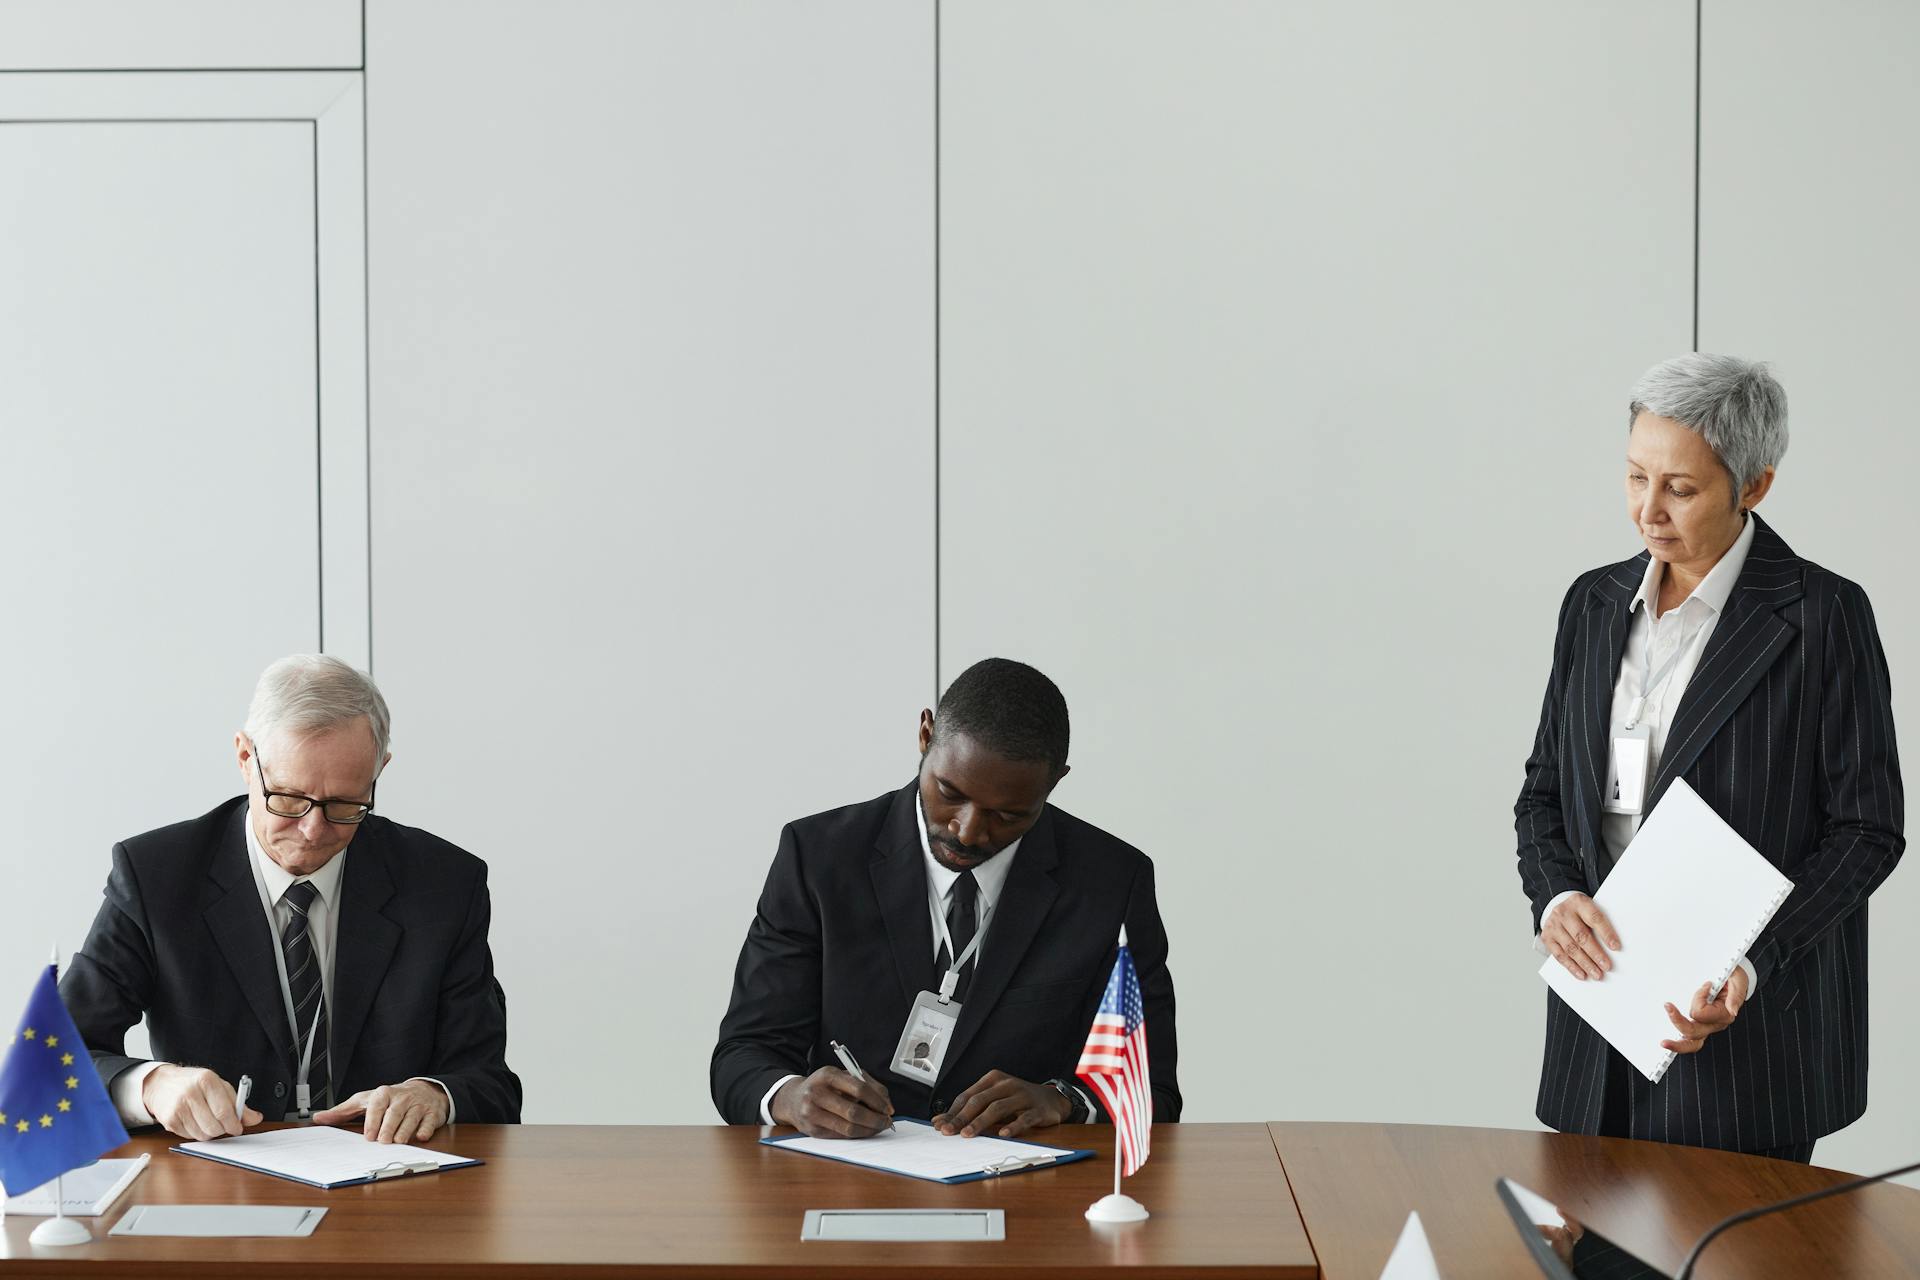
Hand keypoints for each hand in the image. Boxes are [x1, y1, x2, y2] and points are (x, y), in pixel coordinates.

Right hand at [142, 1065, 261, 1140]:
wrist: (162, 1084)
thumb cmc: (195, 1084)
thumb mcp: (219, 1086)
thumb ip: (238, 1103)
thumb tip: (255, 1118)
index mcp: (206, 1080)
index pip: (224, 1111)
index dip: (234, 1124)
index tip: (237, 1128)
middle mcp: (190, 1093)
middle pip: (213, 1126)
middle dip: (222, 1130)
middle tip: (223, 1125)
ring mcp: (177, 1107)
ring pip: (202, 1135)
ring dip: (209, 1133)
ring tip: (208, 1121)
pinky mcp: (168, 1120)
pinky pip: (189, 1137)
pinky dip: (196, 1133)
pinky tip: (194, 1121)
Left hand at [312, 1080, 449, 1143]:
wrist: (424, 1090)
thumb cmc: (390, 1099)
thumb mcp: (366, 1101)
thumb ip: (344, 1110)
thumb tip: (319, 1118)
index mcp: (384, 1093)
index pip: (378, 1105)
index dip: (373, 1120)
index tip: (368, 1136)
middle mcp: (402, 1098)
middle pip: (395, 1113)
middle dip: (389, 1128)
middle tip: (383, 1142)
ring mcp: (418, 1106)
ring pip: (412, 1118)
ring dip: (404, 1132)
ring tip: (397, 1142)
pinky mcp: (433, 1114)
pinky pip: (429, 1123)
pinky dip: (425, 1130)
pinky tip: (420, 1137)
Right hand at [770, 1067, 892, 1138]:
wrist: (794, 1099)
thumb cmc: (824, 1086)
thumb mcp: (842, 1076)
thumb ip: (867, 1084)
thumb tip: (887, 1104)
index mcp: (827, 1075)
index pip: (859, 1089)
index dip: (877, 1101)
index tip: (888, 1109)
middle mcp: (816, 1093)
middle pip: (854, 1112)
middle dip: (875, 1119)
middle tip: (887, 1121)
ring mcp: (812, 1113)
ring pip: (848, 1128)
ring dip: (869, 1130)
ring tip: (878, 1127)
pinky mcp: (812, 1130)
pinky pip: (841, 1136)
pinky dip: (857, 1135)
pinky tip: (864, 1131)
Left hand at [931, 1070, 1069, 1138]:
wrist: (1052, 1099)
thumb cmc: (1017, 1100)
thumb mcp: (994, 1098)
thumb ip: (971, 1108)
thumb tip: (941, 1121)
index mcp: (993, 1079)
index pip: (968, 1095)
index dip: (953, 1111)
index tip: (940, 1125)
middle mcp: (1007, 1084)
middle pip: (980, 1101)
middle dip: (962, 1117)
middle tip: (949, 1131)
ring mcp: (1023, 1096)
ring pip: (998, 1108)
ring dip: (980, 1122)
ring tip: (968, 1134)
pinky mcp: (1037, 1110)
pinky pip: (1024, 1118)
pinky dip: (1013, 1127)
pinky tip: (1003, 1135)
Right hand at [1541, 893, 1619, 980]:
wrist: (1560, 907)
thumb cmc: (1582, 912)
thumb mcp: (1591, 909)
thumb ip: (1600, 923)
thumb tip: (1614, 948)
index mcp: (1579, 902)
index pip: (1594, 918)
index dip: (1606, 933)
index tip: (1616, 947)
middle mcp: (1564, 913)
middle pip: (1581, 935)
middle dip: (1595, 953)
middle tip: (1607, 966)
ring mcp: (1553, 925)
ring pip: (1570, 948)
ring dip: (1585, 964)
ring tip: (1597, 974)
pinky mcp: (1547, 937)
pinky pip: (1559, 955)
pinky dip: (1572, 967)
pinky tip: (1581, 974)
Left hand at [1661, 967, 1749, 1054]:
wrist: (1731, 977)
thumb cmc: (1733, 978)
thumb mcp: (1738, 980)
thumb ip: (1736, 996)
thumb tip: (1732, 1011)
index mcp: (1724, 1014)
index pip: (1701, 1012)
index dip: (1699, 998)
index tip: (1706, 985)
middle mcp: (1714, 1024)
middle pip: (1693, 1032)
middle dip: (1677, 1021)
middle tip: (1667, 1006)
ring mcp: (1706, 1027)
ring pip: (1691, 1043)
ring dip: (1677, 1044)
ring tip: (1663, 1043)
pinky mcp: (1699, 1027)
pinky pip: (1689, 1041)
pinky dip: (1678, 1043)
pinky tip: (1667, 1044)